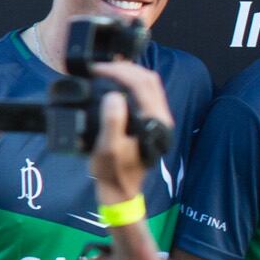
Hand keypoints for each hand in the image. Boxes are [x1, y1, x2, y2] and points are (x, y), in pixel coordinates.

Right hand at [88, 62, 171, 204]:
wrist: (121, 191)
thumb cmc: (113, 172)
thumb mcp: (108, 149)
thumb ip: (112, 122)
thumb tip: (114, 96)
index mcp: (155, 121)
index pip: (142, 84)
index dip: (119, 71)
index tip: (96, 69)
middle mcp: (162, 117)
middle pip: (149, 79)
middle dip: (125, 68)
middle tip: (100, 68)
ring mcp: (159, 119)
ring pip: (149, 85)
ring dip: (129, 74)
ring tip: (105, 72)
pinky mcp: (151, 122)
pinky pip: (145, 93)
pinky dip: (131, 83)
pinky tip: (115, 84)